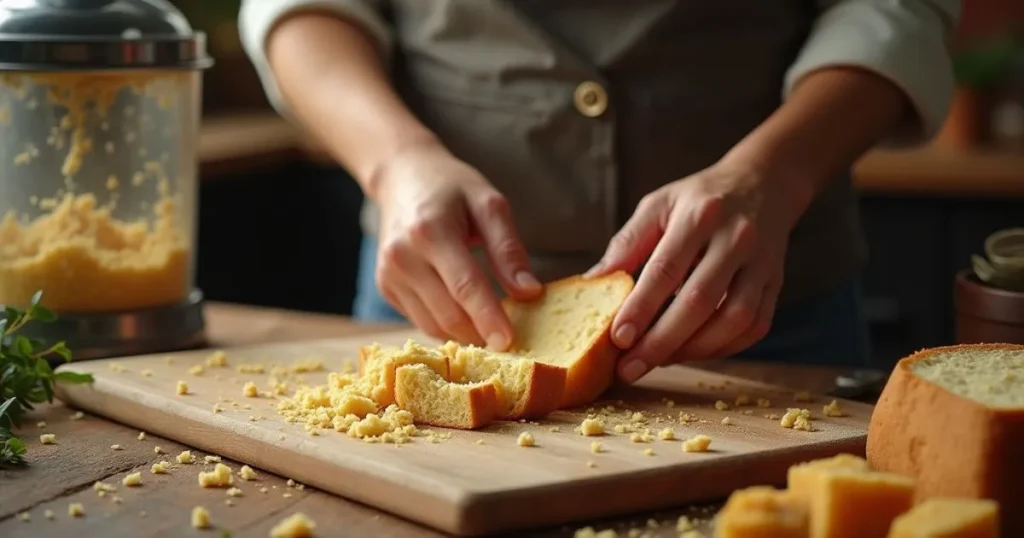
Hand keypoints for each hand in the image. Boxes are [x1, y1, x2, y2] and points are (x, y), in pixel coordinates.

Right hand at [373, 141, 541, 348]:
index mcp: (430, 231)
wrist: (401, 177)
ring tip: (491, 328)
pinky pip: (421, 320)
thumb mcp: (489, 204)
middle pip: (447, 313)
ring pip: (433, 325)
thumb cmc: (451, 187)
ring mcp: (388, 275)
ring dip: (465, 335)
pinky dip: (447, 325)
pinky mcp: (385, 288)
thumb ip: (508, 249)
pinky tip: (466, 314)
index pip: (464, 286)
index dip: (488, 318)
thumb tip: (529, 292)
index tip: (510, 342)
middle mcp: (402, 257)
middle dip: (481, 333)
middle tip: (510, 340)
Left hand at [587, 160, 810, 381]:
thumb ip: (627, 244)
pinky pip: (754, 326)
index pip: (666, 269)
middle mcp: (735, 239)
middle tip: (631, 368)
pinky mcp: (775, 283)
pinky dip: (723, 347)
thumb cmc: (699, 199)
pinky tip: (694, 351)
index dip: (641, 308)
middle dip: (661, 342)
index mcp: (699, 215)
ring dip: (693, 350)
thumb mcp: (657, 206)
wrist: (762, 183)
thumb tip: (593, 283)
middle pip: (699, 301)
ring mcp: (761, 263)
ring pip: (732, 320)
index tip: (618, 338)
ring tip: (660, 361)